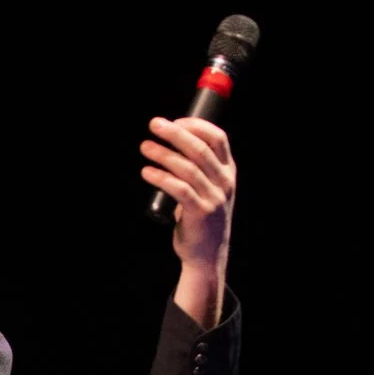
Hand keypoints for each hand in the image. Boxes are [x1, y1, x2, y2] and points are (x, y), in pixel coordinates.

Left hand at [142, 116, 235, 323]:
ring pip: (187, 168)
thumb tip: (174, 143)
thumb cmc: (201, 217)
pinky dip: (161, 177)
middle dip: (175, 133)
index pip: (218, 138)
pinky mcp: (200, 213)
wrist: (207, 254)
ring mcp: (214, 197)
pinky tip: (147, 171)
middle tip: (154, 124)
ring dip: (163, 154)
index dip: (196, 125)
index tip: (174, 120)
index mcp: (228, 172)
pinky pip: (179, 189)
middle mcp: (224, 182)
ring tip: (144, 147)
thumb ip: (199, 169)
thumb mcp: (209, 189)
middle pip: (200, 149)